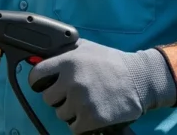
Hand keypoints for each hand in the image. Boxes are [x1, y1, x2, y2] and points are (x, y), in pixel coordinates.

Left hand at [28, 39, 176, 133]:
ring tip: (85, 103)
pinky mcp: (93, 118)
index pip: (36, 75)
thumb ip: (63, 52)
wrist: (140, 79)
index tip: (41, 85)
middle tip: (71, 95)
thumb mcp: (85, 48)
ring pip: (60, 114)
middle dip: (57, 98)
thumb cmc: (112, 62)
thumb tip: (39, 56)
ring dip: (70, 111)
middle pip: (47, 98)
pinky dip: (80, 125)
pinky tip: (90, 115)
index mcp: (67, 61)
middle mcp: (72, 81)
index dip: (37, 81)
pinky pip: (74, 128)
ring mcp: (82, 100)